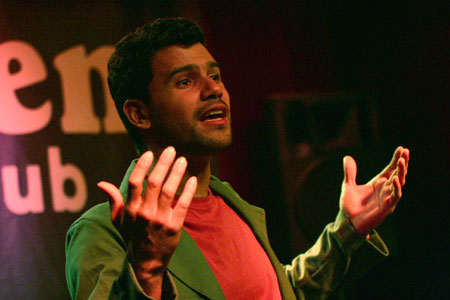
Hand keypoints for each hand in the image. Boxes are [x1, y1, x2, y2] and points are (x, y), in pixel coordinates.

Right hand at [97, 146, 196, 296]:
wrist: (146, 262)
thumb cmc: (133, 236)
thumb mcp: (119, 220)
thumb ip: (114, 200)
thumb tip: (102, 183)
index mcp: (131, 209)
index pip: (134, 182)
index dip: (142, 166)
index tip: (149, 153)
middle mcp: (145, 213)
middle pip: (154, 183)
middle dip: (163, 164)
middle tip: (171, 150)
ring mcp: (160, 220)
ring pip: (169, 191)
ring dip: (177, 173)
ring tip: (182, 160)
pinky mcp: (175, 226)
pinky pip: (183, 204)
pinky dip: (188, 190)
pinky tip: (192, 179)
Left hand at [340, 146, 409, 234]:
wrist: (347, 222)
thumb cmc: (350, 206)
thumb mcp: (348, 186)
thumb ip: (350, 172)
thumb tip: (347, 157)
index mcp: (378, 183)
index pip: (390, 169)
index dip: (395, 159)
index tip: (401, 148)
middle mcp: (385, 189)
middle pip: (397, 173)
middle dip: (402, 163)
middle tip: (405, 151)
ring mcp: (387, 198)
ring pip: (399, 183)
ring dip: (401, 172)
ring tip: (402, 161)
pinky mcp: (387, 208)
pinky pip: (395, 196)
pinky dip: (396, 187)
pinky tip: (396, 178)